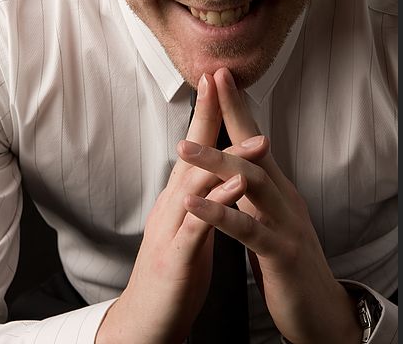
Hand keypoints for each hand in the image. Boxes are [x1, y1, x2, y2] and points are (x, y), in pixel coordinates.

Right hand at [96, 73, 266, 343]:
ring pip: (197, 186)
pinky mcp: (175, 258)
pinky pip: (198, 227)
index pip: (196, 148)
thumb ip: (201, 196)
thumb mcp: (190, 225)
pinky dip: (215, 205)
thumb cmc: (174, 269)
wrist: (146, 320)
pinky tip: (234, 187)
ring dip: (225, 159)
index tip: (218, 81)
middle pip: (193, 154)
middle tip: (222, 82)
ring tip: (256, 140)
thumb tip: (218, 170)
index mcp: (180, 198)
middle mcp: (172, 205)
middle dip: (208, 116)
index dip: (206, 113)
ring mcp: (171, 229)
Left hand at [179, 68, 361, 343]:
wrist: (321, 308)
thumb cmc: (287, 259)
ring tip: (184, 147)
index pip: (253, 139)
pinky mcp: (282, 253)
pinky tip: (194, 203)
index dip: (238, 107)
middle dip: (233, 114)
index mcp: (276, 188)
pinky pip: (248, 230)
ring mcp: (285, 222)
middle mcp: (283, 196)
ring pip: (251, 182)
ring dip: (217, 161)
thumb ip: (254, 190)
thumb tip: (235, 165)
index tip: (219, 77)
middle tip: (211, 84)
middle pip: (255, 148)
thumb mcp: (269, 216)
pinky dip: (220, 214)